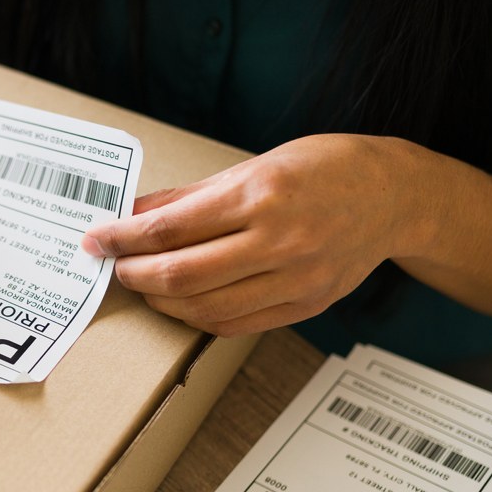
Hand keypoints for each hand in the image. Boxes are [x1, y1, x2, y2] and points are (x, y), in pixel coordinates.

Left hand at [82, 134, 428, 334]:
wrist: (394, 197)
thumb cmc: (325, 169)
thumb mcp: (255, 165)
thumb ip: (190, 196)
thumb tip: (134, 212)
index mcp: (263, 194)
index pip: (171, 229)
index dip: (123, 239)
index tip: (98, 239)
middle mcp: (280, 240)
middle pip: (182, 275)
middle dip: (135, 274)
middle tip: (114, 265)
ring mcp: (296, 279)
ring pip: (206, 309)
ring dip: (161, 301)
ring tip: (144, 283)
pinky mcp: (305, 305)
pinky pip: (236, 325)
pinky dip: (198, 318)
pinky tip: (181, 302)